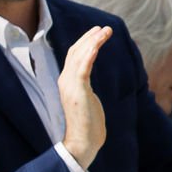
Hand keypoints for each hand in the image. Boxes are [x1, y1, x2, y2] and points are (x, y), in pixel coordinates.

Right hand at [58, 24, 110, 168]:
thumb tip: (88, 86)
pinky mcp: (78, 91)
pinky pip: (83, 67)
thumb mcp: (86, 101)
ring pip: (80, 55)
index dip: (85, 42)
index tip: (97, 33)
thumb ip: (84, 89)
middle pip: (75, 51)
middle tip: (104, 28)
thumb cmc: (88, 125)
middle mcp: (65, 80)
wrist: (82, 143)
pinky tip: (98, 43)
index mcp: (67, 82)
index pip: (73, 56)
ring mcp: (70, 85)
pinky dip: (91, 53)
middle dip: (90, 37)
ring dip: (93, 41)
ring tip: (106, 31)